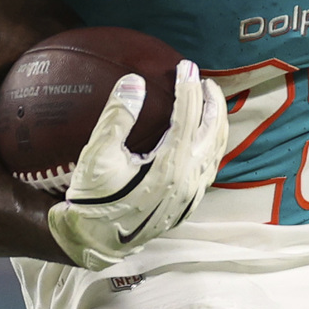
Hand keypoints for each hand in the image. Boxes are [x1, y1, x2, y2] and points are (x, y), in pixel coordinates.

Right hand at [44, 60, 228, 270]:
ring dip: (215, 124)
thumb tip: (133, 81)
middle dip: (211, 102)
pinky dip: (211, 146)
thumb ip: (117, 117)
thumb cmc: (93, 200)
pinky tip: (201, 139)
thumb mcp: (97, 156)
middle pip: (212, 131)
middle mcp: (188, 180)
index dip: (188, 87)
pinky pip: (209, 169)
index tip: (185, 66)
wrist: (95, 242)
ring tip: (208, 104)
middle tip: (203, 80)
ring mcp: (191, 195)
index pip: (187, 116)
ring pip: (215, 151)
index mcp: (170, 166)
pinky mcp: (187, 204)